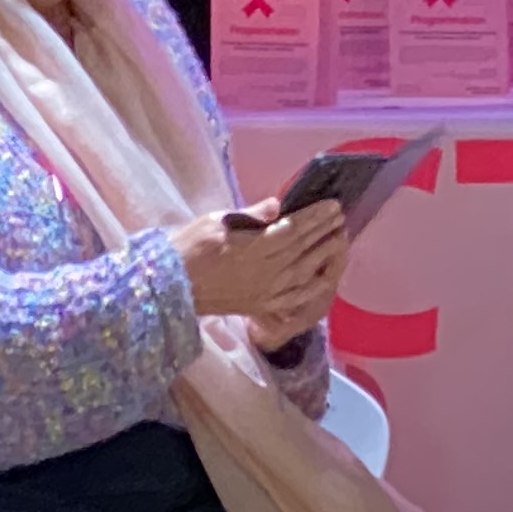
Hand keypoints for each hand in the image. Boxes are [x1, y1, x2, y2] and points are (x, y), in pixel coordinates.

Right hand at [174, 199, 347, 346]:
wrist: (171, 287)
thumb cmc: (188, 248)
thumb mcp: (215, 222)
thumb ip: (249, 215)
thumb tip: (277, 205)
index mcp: (254, 247)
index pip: (294, 229)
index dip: (316, 217)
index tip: (333, 205)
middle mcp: (266, 271)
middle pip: (304, 249)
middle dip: (325, 232)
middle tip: (342, 218)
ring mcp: (267, 292)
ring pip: (305, 272)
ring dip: (326, 256)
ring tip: (340, 240)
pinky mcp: (262, 306)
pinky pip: (296, 299)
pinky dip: (314, 288)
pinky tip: (328, 279)